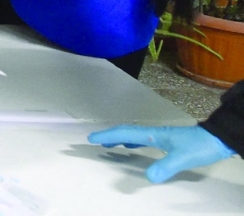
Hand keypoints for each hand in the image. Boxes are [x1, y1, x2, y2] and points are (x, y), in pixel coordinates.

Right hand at [88, 125, 236, 182]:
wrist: (217, 138)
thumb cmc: (199, 145)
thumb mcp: (182, 158)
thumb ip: (165, 166)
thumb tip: (148, 177)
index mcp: (152, 135)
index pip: (125, 133)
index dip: (107, 135)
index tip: (91, 138)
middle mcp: (153, 133)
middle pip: (126, 132)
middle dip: (109, 135)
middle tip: (94, 140)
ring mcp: (160, 136)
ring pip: (133, 135)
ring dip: (119, 139)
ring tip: (108, 145)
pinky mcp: (166, 140)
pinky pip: (142, 140)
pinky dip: (131, 143)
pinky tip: (132, 148)